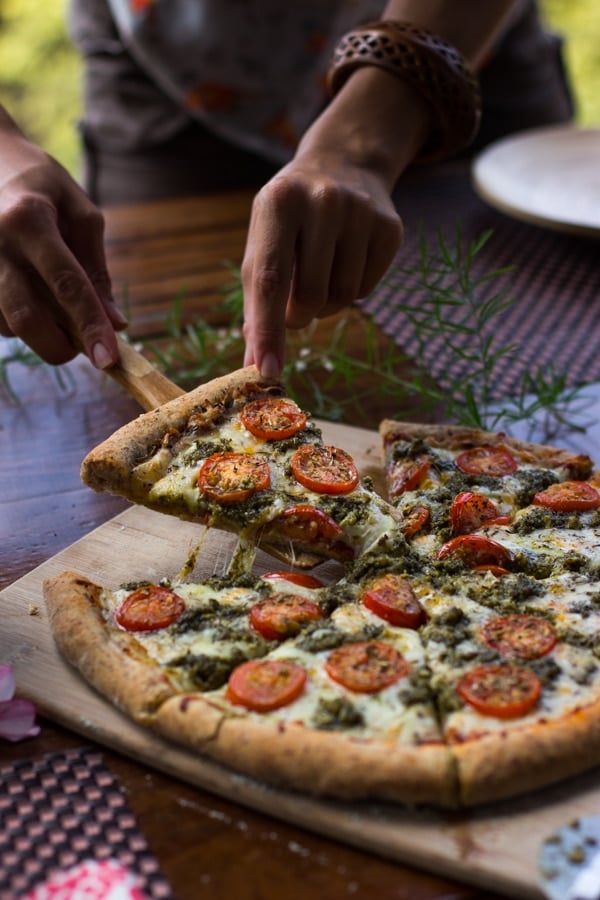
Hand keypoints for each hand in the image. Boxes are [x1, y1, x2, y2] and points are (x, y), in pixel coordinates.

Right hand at [0, 127, 126, 366]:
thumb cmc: (41, 186)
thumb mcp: (81, 214)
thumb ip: (97, 269)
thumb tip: (115, 323)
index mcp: (29, 219)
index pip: (67, 284)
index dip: (90, 325)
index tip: (108, 359)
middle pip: (25, 316)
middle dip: (58, 346)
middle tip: (81, 349)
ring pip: (7, 324)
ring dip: (39, 332)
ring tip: (53, 304)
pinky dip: (18, 323)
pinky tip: (28, 295)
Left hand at [241, 150, 402, 375]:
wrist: (344, 165)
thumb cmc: (289, 219)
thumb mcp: (263, 243)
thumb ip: (256, 301)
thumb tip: (255, 363)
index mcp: (279, 202)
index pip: (271, 279)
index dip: (268, 330)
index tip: (266, 370)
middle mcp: (323, 201)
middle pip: (310, 297)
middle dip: (298, 317)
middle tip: (294, 307)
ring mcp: (362, 212)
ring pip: (342, 298)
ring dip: (325, 306)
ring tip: (319, 278)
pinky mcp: (390, 228)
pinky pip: (366, 290)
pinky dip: (350, 291)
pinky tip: (344, 263)